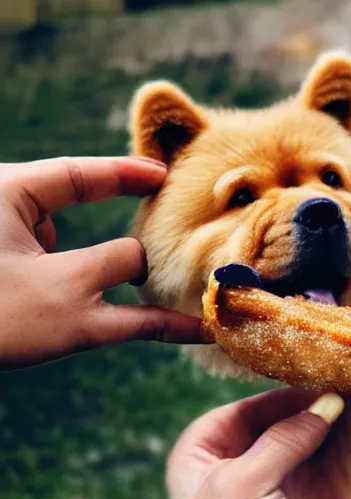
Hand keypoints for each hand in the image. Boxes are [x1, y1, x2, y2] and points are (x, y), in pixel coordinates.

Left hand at [0, 156, 204, 370]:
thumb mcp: (64, 289)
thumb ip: (115, 264)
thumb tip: (143, 258)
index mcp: (10, 194)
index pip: (81, 174)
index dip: (128, 172)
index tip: (166, 175)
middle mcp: (8, 216)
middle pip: (79, 211)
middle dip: (116, 228)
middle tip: (161, 235)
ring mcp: (4, 249)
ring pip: (66, 247)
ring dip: (96, 270)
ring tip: (118, 290)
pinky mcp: (8, 279)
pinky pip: (54, 271)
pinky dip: (82, 287)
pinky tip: (94, 306)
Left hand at [168, 388, 350, 498]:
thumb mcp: (238, 486)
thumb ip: (280, 439)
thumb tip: (326, 402)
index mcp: (204, 453)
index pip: (243, 408)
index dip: (274, 389)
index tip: (304, 372)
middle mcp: (246, 462)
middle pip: (282, 415)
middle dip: (309, 392)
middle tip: (336, 361)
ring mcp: (286, 478)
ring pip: (313, 429)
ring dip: (335, 404)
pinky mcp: (323, 492)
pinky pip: (340, 451)